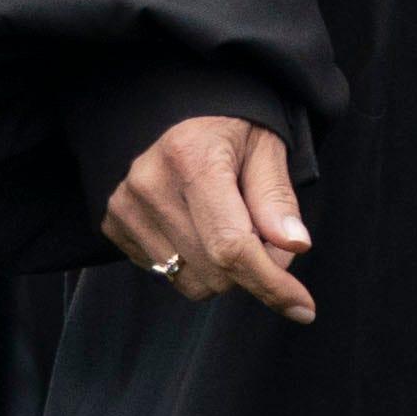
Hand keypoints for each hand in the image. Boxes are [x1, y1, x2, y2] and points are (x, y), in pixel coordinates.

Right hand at [102, 115, 315, 323]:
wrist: (168, 107)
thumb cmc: (229, 123)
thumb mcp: (265, 145)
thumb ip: (276, 197)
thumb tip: (295, 248)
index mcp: (193, 159)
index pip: (233, 246)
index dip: (272, 284)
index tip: (304, 308)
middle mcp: (150, 186)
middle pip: (216, 271)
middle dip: (257, 268)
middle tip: (270, 233)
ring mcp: (124, 207)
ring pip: (191, 281)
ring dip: (225, 270)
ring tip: (232, 223)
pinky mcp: (112, 224)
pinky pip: (165, 274)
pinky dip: (196, 262)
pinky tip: (200, 224)